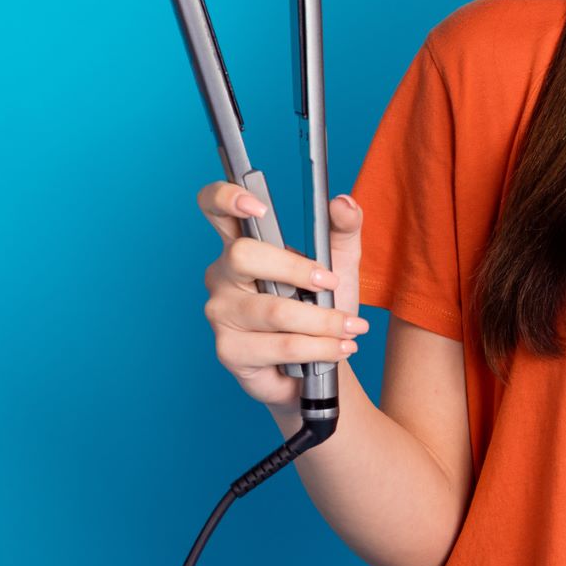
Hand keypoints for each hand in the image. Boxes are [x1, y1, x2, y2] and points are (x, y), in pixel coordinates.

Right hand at [195, 181, 369, 413]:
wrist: (315, 367)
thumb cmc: (318, 307)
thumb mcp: (340, 263)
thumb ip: (343, 229)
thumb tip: (342, 202)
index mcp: (242, 245)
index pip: (214, 208)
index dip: (226, 198)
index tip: (257, 205)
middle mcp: (222, 275)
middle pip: (244, 255)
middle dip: (298, 270)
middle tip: (332, 284)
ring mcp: (220, 313)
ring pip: (275, 310)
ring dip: (324, 321)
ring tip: (351, 329)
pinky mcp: (229, 350)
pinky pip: (282, 345)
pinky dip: (319, 348)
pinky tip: (336, 350)